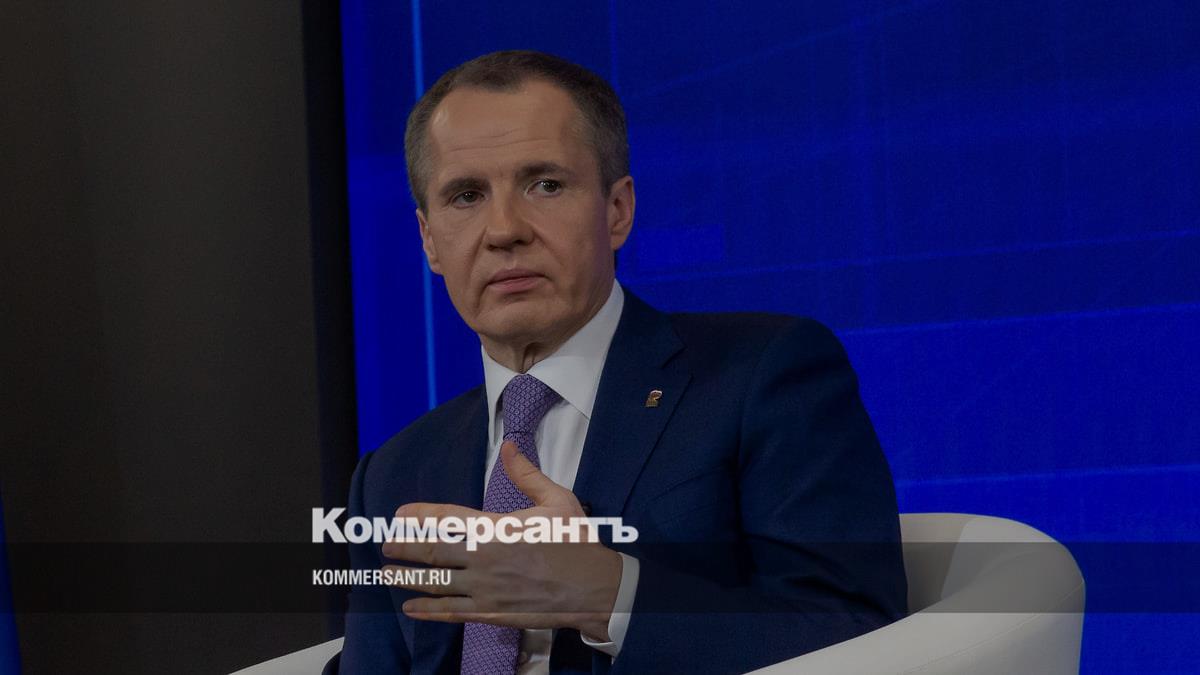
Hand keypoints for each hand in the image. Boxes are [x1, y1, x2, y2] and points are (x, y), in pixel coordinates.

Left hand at [381, 441, 622, 640]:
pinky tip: (411, 609)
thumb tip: (509, 445)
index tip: (400, 515)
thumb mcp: (557, 500)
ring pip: (437, 584)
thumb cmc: (577, 543)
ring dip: (408, 579)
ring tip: (386, 575)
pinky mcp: (491, 613)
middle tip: (385, 546)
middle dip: (404, 548)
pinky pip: (452, 612)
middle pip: (433, 552)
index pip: (448, 518)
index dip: (420, 515)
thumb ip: (527, 474)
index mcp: (498, 529)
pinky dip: (428, 610)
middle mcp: (485, 559)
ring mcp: (486, 589)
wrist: (594, 589)